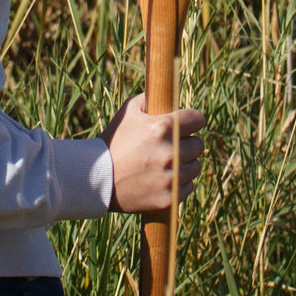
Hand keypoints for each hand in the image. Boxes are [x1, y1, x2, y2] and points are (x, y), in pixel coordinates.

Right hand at [98, 94, 205, 213]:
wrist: (96, 178)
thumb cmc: (114, 140)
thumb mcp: (128, 111)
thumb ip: (151, 99)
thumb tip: (170, 96)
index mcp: (163, 127)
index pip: (198, 119)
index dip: (192, 120)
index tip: (188, 124)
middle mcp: (171, 152)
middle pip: (198, 144)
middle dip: (187, 143)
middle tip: (171, 145)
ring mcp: (170, 178)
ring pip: (195, 167)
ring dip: (184, 164)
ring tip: (164, 163)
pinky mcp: (169, 199)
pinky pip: (187, 186)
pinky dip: (178, 183)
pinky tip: (161, 179)